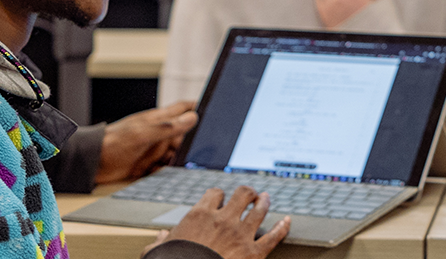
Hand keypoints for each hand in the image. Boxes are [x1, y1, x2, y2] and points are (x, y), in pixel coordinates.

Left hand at [98, 101, 197, 183]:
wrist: (92, 163)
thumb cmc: (113, 142)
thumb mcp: (143, 133)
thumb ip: (168, 126)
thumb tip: (192, 117)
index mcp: (158, 119)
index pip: (183, 108)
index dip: (198, 107)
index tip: (214, 110)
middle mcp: (159, 133)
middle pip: (184, 136)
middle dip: (190, 144)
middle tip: (193, 151)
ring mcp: (154, 149)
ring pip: (177, 154)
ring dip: (177, 161)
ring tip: (167, 163)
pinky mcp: (148, 165)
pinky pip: (165, 169)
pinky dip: (165, 172)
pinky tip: (156, 171)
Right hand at [146, 186, 289, 258]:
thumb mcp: (159, 252)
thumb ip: (162, 241)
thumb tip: (160, 238)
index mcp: (200, 216)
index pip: (214, 194)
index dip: (218, 195)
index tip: (219, 198)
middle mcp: (224, 220)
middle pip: (242, 194)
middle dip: (246, 193)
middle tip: (249, 194)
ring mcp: (241, 234)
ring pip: (259, 210)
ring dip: (264, 202)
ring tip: (266, 198)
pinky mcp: (254, 252)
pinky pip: (274, 236)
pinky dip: (283, 227)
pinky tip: (287, 221)